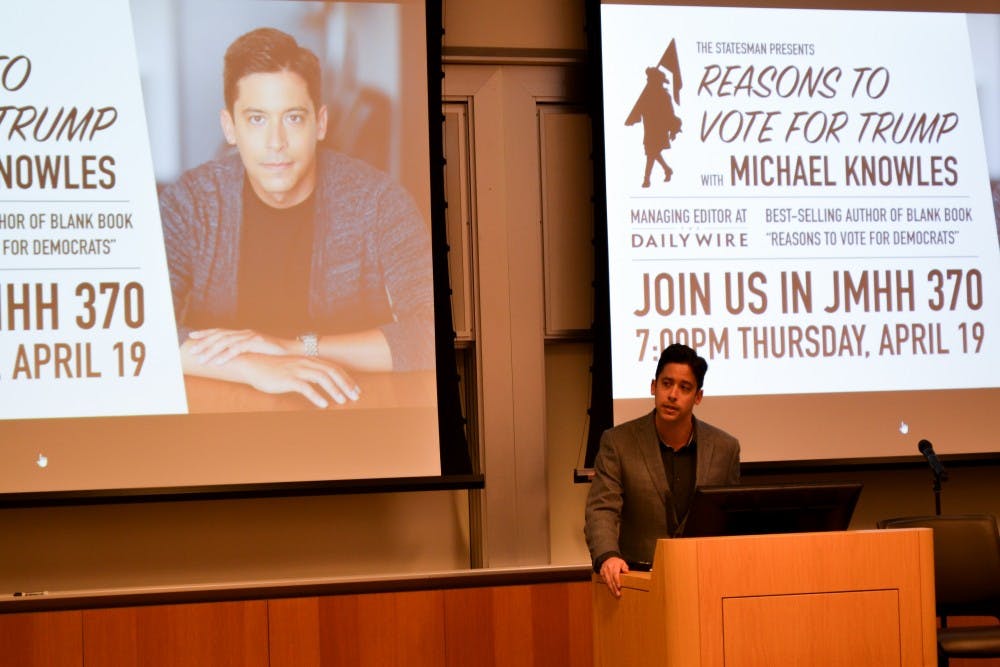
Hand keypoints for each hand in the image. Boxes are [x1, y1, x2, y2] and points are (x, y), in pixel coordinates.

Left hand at [187, 328, 291, 365]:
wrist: (292, 351)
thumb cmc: (273, 354)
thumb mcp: (255, 351)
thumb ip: (243, 352)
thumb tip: (229, 359)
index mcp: (242, 333)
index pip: (220, 331)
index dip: (205, 333)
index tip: (191, 336)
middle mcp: (244, 333)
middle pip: (219, 336)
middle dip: (204, 343)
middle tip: (192, 351)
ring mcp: (250, 336)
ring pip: (226, 343)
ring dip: (212, 351)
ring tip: (201, 359)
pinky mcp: (256, 342)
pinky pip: (238, 349)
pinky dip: (226, 356)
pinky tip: (218, 362)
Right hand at [235, 353, 360, 407]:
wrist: (254, 365)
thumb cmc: (276, 370)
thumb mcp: (296, 369)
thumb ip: (309, 374)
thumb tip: (324, 384)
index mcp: (310, 360)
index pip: (334, 368)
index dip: (347, 379)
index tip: (356, 390)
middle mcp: (306, 363)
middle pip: (332, 372)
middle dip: (346, 384)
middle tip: (355, 397)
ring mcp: (297, 369)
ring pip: (321, 378)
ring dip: (334, 390)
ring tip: (342, 401)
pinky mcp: (288, 379)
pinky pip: (305, 387)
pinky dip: (316, 396)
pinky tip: (323, 404)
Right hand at [599, 556, 629, 597]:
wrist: (607, 559)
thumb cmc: (616, 562)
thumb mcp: (622, 562)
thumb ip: (625, 567)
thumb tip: (626, 572)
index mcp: (614, 565)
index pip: (615, 574)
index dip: (617, 581)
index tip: (619, 587)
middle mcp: (608, 568)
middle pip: (611, 579)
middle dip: (614, 588)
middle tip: (618, 594)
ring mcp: (604, 571)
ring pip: (607, 581)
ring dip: (611, 588)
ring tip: (615, 594)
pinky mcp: (601, 574)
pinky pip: (605, 581)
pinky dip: (608, 586)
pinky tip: (611, 591)